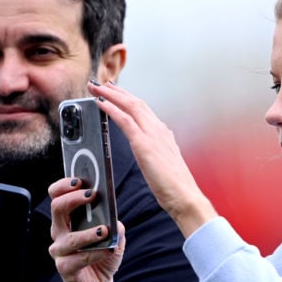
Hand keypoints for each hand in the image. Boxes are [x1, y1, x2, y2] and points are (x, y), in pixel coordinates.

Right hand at [48, 177, 125, 281]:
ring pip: (67, 238)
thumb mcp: (114, 235)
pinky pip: (76, 260)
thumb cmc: (103, 256)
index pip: (56, 195)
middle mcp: (59, 233)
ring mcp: (60, 252)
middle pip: (57, 209)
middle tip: (92, 195)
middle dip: (74, 199)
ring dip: (87, 232)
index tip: (80, 179)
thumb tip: (112, 214)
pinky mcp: (65, 270)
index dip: (64, 185)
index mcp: (67, 219)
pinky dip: (93, 254)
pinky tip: (106, 250)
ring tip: (104, 229)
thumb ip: (114, 222)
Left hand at [88, 81, 216, 236]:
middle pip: (135, 102)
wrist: (185, 197)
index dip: (128, 99)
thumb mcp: (162, 165)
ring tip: (96, 88)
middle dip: (117, 91)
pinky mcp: (144, 144)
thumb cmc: (174, 187)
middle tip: (101, 84)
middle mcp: (159, 129)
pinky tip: (100, 103)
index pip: (143, 110)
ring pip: (130, 106)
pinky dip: (111, 108)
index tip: (115, 93)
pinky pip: (125, 120)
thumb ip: (155, 154)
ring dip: (111, 95)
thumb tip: (148, 152)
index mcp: (163, 134)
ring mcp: (152, 134)